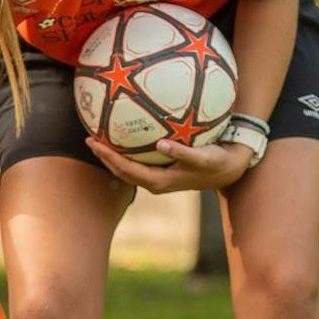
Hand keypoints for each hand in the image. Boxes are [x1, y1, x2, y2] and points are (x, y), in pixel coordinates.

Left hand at [86, 135, 254, 192]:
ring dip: (113, 156)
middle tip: (89, 138)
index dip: (108, 157)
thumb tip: (161, 143)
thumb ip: (182, 152)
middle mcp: (154, 182)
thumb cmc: (216, 162)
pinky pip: (139, 162)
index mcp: (158, 181)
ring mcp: (157, 178)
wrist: (229, 170)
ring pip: (127, 168)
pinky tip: (125, 136)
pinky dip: (128, 152)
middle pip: (121, 171)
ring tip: (100, 138)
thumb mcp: (202, 157)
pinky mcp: (162, 171)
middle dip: (104, 157)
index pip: (125, 169)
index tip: (94, 142)